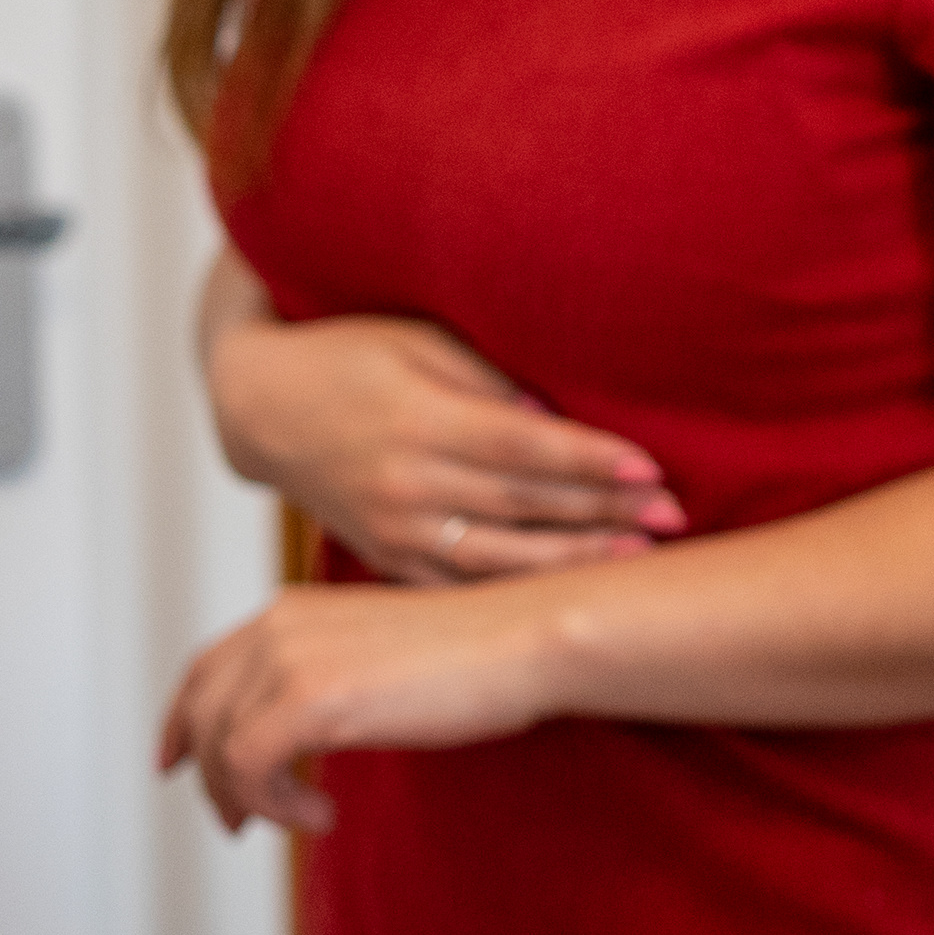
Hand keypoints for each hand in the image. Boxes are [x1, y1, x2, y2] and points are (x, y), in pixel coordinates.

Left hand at [156, 577, 576, 836]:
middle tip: (232, 821)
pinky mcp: (306, 700)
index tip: (174, 762)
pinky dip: (274, 805)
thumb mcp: (382, 651)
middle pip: (200, 711)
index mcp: (294, 609)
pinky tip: (320, 816)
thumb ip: (330, 671)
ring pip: (219, 747)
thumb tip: (303, 728)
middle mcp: (278, 626)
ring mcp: (288, 659)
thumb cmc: (483, 652)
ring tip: (299, 820)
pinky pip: (249, 769)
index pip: (206, 667)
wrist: (527, 640)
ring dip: (249, 798)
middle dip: (205, 774)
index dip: (180, 720)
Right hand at [204, 283, 681, 583]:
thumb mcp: (420, 344)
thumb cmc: (353, 356)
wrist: (260, 408)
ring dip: (571, 559)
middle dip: (603, 511)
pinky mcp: (383, 557)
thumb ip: (488, 384)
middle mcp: (404, 482)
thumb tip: (555, 420)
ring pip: (495, 556)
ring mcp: (390, 529)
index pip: (521, 446)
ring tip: (639, 556)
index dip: (589, 459)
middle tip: (673, 514)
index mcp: (418, 421)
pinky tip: (567, 590)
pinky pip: (455, 583)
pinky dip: (512, 590)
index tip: (651, 467)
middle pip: (522, 503)